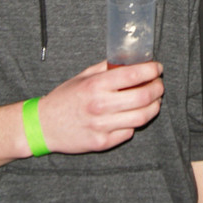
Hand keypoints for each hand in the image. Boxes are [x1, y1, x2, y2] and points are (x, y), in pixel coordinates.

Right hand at [37, 61, 163, 154]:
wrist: (44, 125)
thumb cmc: (65, 98)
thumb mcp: (83, 76)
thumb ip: (106, 68)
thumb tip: (130, 60)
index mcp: (95, 85)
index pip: (133, 74)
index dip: (152, 70)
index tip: (157, 68)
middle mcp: (100, 106)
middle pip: (143, 97)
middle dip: (158, 88)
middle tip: (159, 84)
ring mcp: (101, 126)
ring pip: (142, 118)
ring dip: (153, 107)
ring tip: (153, 101)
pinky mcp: (102, 142)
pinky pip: (129, 132)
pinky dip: (135, 123)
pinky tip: (132, 116)